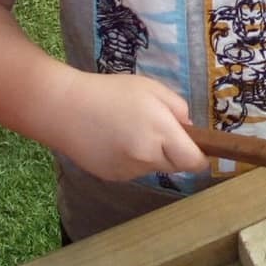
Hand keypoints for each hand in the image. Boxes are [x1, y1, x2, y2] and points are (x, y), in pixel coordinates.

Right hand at [56, 70, 208, 180]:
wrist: (64, 109)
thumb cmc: (110, 91)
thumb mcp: (151, 88)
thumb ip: (178, 107)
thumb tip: (189, 129)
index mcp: (161, 132)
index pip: (193, 160)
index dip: (200, 157)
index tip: (200, 149)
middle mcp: (148, 156)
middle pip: (176, 165)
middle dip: (175, 152)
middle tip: (158, 128)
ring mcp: (129, 171)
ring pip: (154, 168)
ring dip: (153, 155)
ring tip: (130, 131)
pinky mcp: (114, 177)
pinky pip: (135, 171)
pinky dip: (133, 160)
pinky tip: (115, 141)